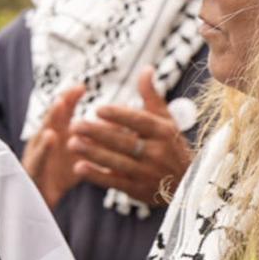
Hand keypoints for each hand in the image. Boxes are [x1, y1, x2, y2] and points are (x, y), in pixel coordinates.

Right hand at [22, 85, 85, 208]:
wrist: (42, 203)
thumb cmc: (61, 176)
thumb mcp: (80, 156)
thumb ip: (96, 142)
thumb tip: (121, 127)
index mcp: (56, 135)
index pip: (62, 114)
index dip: (70, 99)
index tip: (83, 87)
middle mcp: (44, 141)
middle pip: (52, 117)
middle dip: (62, 101)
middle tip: (74, 89)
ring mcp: (35, 154)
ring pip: (43, 132)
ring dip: (51, 117)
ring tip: (60, 103)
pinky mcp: (31, 172)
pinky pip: (38, 158)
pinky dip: (44, 146)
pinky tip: (51, 137)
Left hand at [69, 68, 190, 205]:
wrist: (187, 185)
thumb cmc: (172, 146)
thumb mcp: (166, 120)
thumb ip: (152, 96)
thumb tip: (145, 68)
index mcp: (164, 132)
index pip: (139, 121)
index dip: (119, 115)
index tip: (98, 108)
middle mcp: (157, 153)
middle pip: (124, 141)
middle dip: (98, 133)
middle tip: (74, 125)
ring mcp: (147, 173)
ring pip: (116, 162)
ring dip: (93, 153)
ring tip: (71, 143)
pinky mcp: (138, 190)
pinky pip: (114, 182)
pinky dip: (96, 175)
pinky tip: (79, 167)